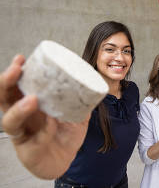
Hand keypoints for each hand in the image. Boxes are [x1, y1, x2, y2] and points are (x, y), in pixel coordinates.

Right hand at [0, 55, 90, 178]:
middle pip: (5, 97)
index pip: (18, 86)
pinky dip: (43, 129)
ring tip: (32, 99)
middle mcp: (23, 116)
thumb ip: (81, 101)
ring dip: (18, 108)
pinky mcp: (27, 148)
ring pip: (9, 119)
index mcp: (31, 104)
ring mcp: (23, 132)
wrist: (66, 160)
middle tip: (17, 68)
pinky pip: (33, 138)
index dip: (16, 73)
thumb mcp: (77, 114)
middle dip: (7, 81)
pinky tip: (51, 123)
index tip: (22, 59)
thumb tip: (91, 85)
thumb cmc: (66, 135)